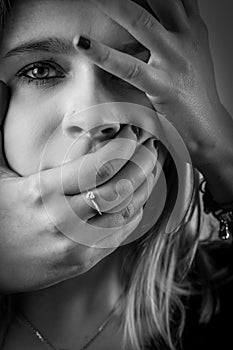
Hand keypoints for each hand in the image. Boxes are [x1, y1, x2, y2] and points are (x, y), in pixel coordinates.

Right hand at [0, 81, 156, 292]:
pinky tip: (136, 200)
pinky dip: (132, 215)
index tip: (132, 133)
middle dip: (142, 163)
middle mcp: (61, 218)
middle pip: (118, 187)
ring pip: (124, 212)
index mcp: (41, 192)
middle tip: (152, 147)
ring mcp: (74, 244)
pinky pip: (118, 236)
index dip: (122, 146)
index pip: (97, 164)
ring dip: (143, 188)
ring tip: (151, 170)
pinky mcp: (81, 262)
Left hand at [75, 0, 232, 202]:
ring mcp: (174, 59)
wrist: (207, 125)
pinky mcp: (162, 85)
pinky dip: (103, 53)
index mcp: (192, 26)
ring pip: (140, 21)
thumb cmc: (195, 89)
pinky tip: (83, 42)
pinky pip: (129, 66)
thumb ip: (177, 27)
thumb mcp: (191, 50)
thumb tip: (154, 11)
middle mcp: (185, 36)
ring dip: (112, 3)